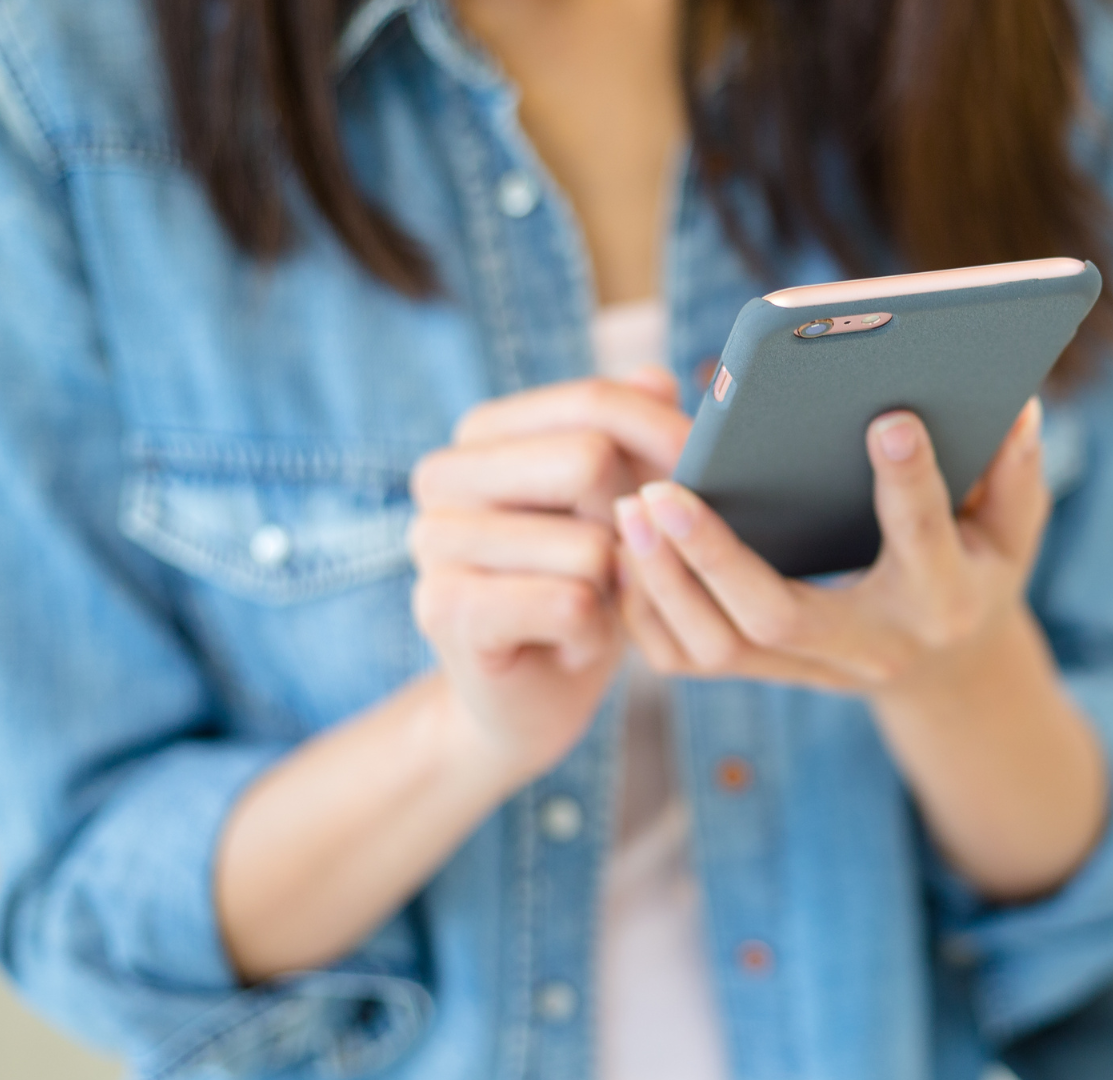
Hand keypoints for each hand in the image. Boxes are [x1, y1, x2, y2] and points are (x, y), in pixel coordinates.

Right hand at [408, 371, 690, 786]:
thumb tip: (658, 378)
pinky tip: (569, 641)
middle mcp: (442, 475)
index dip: (662, 442)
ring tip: (586, 606)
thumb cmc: (585, 587)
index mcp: (482, 434)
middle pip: (590, 459)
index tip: (680, 485)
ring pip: (590, 544)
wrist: (535, 696)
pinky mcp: (445, 610)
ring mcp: (432, 542)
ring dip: (614, 590)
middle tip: (618, 564)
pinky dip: (594, 633)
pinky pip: (571, 603)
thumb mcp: (623, 504)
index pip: (593, 402)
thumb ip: (637, 434)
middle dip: (634, 522)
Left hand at [613, 398, 1047, 697]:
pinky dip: (647, 610)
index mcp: (942, 598)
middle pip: (779, 614)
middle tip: (663, 490)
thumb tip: (1016, 407)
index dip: (909, 482)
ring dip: (664, 582)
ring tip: (629, 508)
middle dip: (716, 555)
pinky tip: (625, 550)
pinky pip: (689, 659)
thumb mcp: (1013, 526)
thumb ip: (1016, 472)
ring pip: (719, 648)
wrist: (947, 668)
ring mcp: (814, 669)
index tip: (887, 417)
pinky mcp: (768, 672)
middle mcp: (873, 646)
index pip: (923, 539)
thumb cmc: (975, 568)